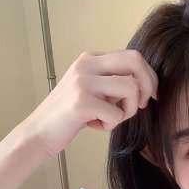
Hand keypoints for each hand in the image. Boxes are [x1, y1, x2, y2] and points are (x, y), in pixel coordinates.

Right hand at [22, 49, 158, 158]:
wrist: (38, 132)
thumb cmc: (68, 116)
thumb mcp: (89, 90)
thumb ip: (110, 82)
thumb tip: (144, 84)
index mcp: (90, 59)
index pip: (132, 56)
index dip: (149, 76)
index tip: (150, 95)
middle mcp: (87, 65)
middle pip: (135, 62)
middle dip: (148, 86)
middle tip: (142, 106)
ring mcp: (83, 82)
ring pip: (130, 88)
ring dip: (128, 110)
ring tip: (112, 119)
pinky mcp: (82, 102)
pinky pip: (116, 113)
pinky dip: (111, 124)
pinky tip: (96, 126)